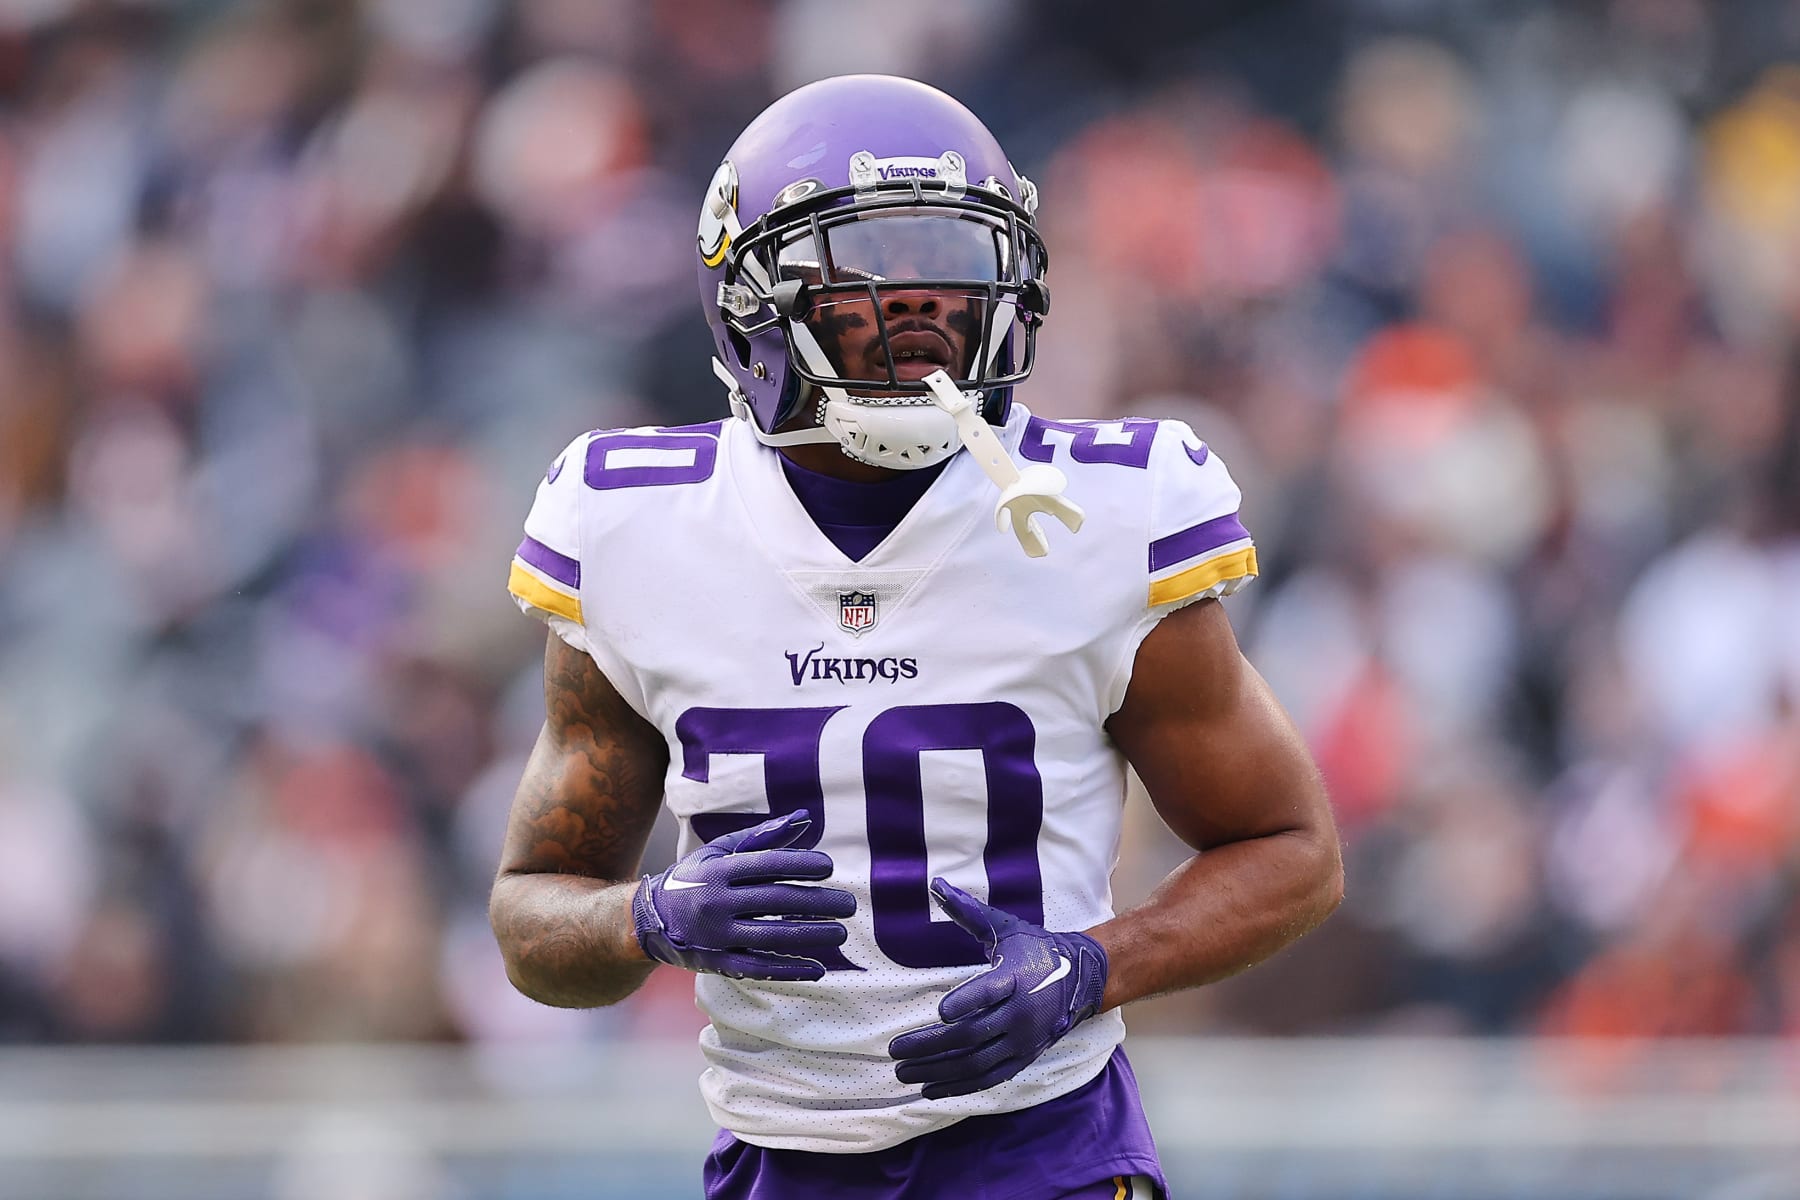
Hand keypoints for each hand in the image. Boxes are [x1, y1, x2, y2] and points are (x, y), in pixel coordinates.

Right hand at [631, 810, 854, 981]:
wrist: (649, 920)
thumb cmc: (695, 879)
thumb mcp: (720, 852)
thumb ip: (762, 837)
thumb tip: (804, 819)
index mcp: (719, 871)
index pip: (766, 864)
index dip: (799, 864)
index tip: (829, 868)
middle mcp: (717, 903)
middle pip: (775, 901)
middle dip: (817, 903)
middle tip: (848, 904)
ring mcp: (717, 936)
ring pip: (771, 937)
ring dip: (810, 937)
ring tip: (840, 933)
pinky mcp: (718, 963)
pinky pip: (757, 968)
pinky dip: (788, 969)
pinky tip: (816, 967)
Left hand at [888, 878, 1107, 1099]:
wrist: (1081, 978)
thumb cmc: (1035, 949)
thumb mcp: (1005, 928)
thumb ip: (968, 912)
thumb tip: (936, 885)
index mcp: (1016, 976)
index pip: (991, 991)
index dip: (968, 1001)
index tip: (940, 1010)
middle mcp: (1021, 1012)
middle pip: (973, 1034)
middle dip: (931, 1045)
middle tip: (895, 1050)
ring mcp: (1023, 1039)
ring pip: (976, 1061)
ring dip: (937, 1070)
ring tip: (903, 1071)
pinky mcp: (1023, 1057)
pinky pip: (988, 1078)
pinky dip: (958, 1086)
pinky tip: (930, 1088)